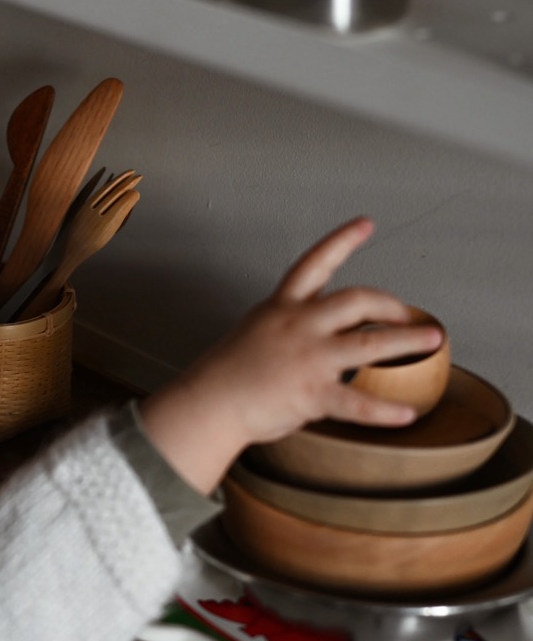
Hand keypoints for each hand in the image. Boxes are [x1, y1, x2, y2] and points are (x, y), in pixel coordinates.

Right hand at [139, 218, 445, 494]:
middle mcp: (299, 326)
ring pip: (370, 344)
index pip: (314, 263)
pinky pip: (358, 402)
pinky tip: (406, 415)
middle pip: (357, 300)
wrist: (208, 404)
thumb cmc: (226, 374)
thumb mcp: (256, 332)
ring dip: (407, 341)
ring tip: (433, 340)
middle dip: (390, 304)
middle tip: (408, 315)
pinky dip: (385, 411)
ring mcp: (308, 359)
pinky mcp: (311, 394)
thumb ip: (289, 327)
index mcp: (282, 307)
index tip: (366, 224)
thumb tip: (317, 335)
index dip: (342, 241)